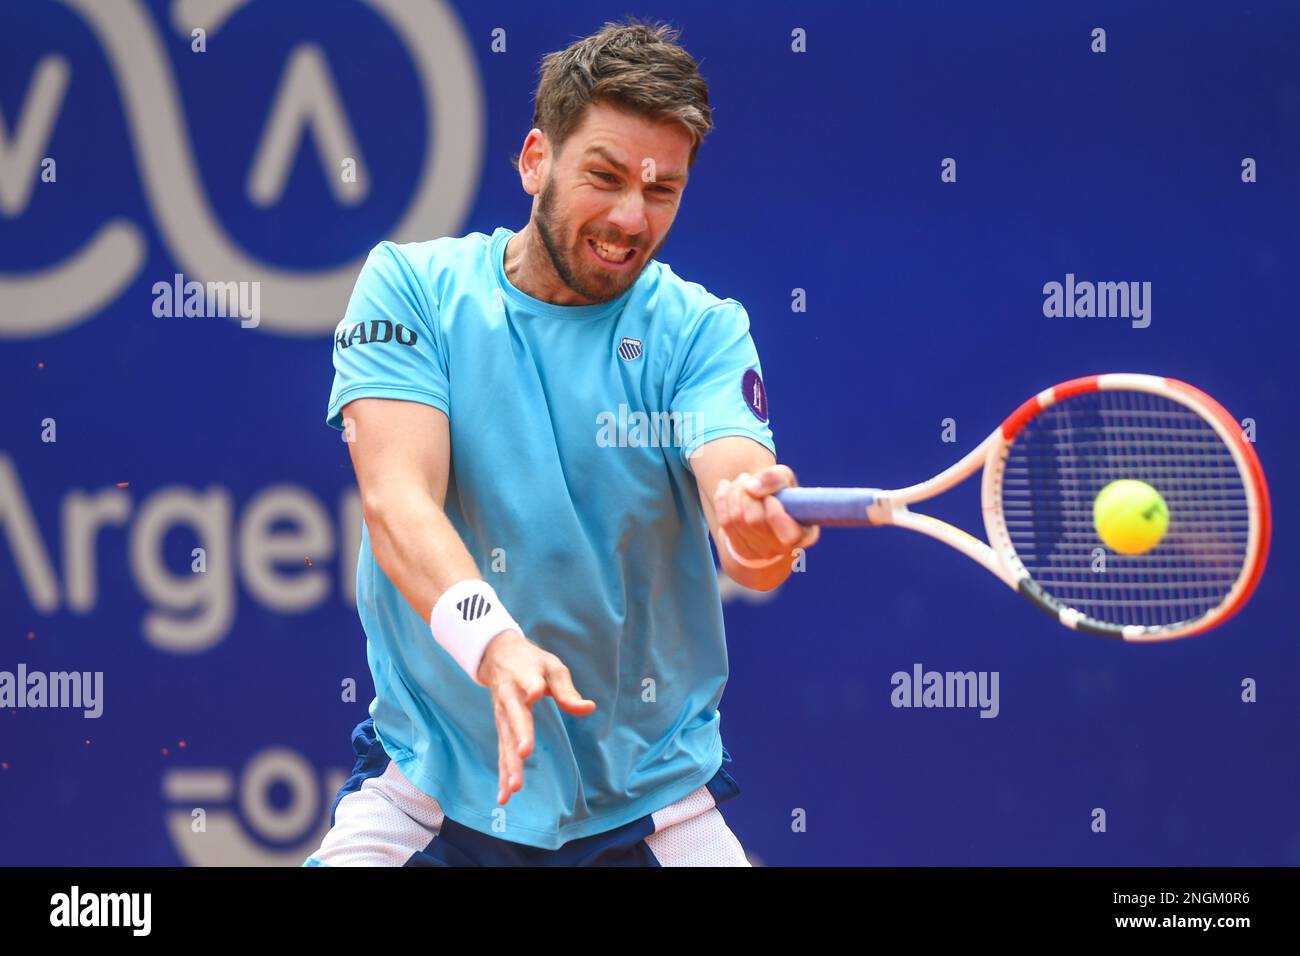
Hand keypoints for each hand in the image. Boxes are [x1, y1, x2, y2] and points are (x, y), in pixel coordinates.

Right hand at [476, 629, 596, 804]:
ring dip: (509, 764)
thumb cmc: (531, 663)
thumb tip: (589, 708)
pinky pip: (502, 752)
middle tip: (525, 754)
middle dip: (519, 736)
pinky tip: (504, 797)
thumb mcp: (552, 668)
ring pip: (506, 742)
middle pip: (515, 719)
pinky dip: (502, 774)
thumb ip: (567, 690)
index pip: (529, 683)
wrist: (496, 655)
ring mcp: (502, 715)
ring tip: (514, 788)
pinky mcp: (501, 728)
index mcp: (524, 677)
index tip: (537, 692)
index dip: (533, 687)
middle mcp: (510, 698)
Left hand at [713, 464, 819, 562]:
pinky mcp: (740, 548)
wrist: (765, 509)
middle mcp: (782, 548)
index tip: (770, 497)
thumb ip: (775, 478)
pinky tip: (726, 487)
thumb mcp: (786, 480)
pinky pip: (724, 521)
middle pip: (754, 520)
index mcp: (804, 534)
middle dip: (747, 493)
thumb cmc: (782, 494)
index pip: (789, 534)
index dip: (775, 514)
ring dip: (734, 492)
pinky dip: (721, 498)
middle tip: (749, 480)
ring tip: (742, 481)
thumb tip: (750, 487)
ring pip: (736, 519)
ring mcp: (760, 552)